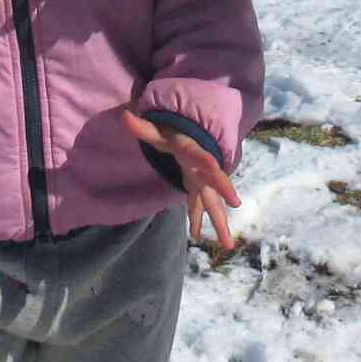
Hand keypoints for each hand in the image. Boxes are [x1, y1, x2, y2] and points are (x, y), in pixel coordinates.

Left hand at [125, 111, 241, 251]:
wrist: (186, 135)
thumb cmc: (172, 133)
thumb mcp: (157, 132)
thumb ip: (142, 128)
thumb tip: (124, 116)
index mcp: (194, 152)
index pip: (204, 158)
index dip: (210, 164)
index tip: (215, 168)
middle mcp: (203, 169)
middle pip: (215, 183)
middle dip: (224, 194)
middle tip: (235, 203)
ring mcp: (202, 181)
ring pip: (213, 202)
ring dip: (219, 222)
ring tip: (227, 245)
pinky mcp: (198, 188)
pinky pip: (199, 206)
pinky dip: (197, 219)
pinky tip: (196, 235)